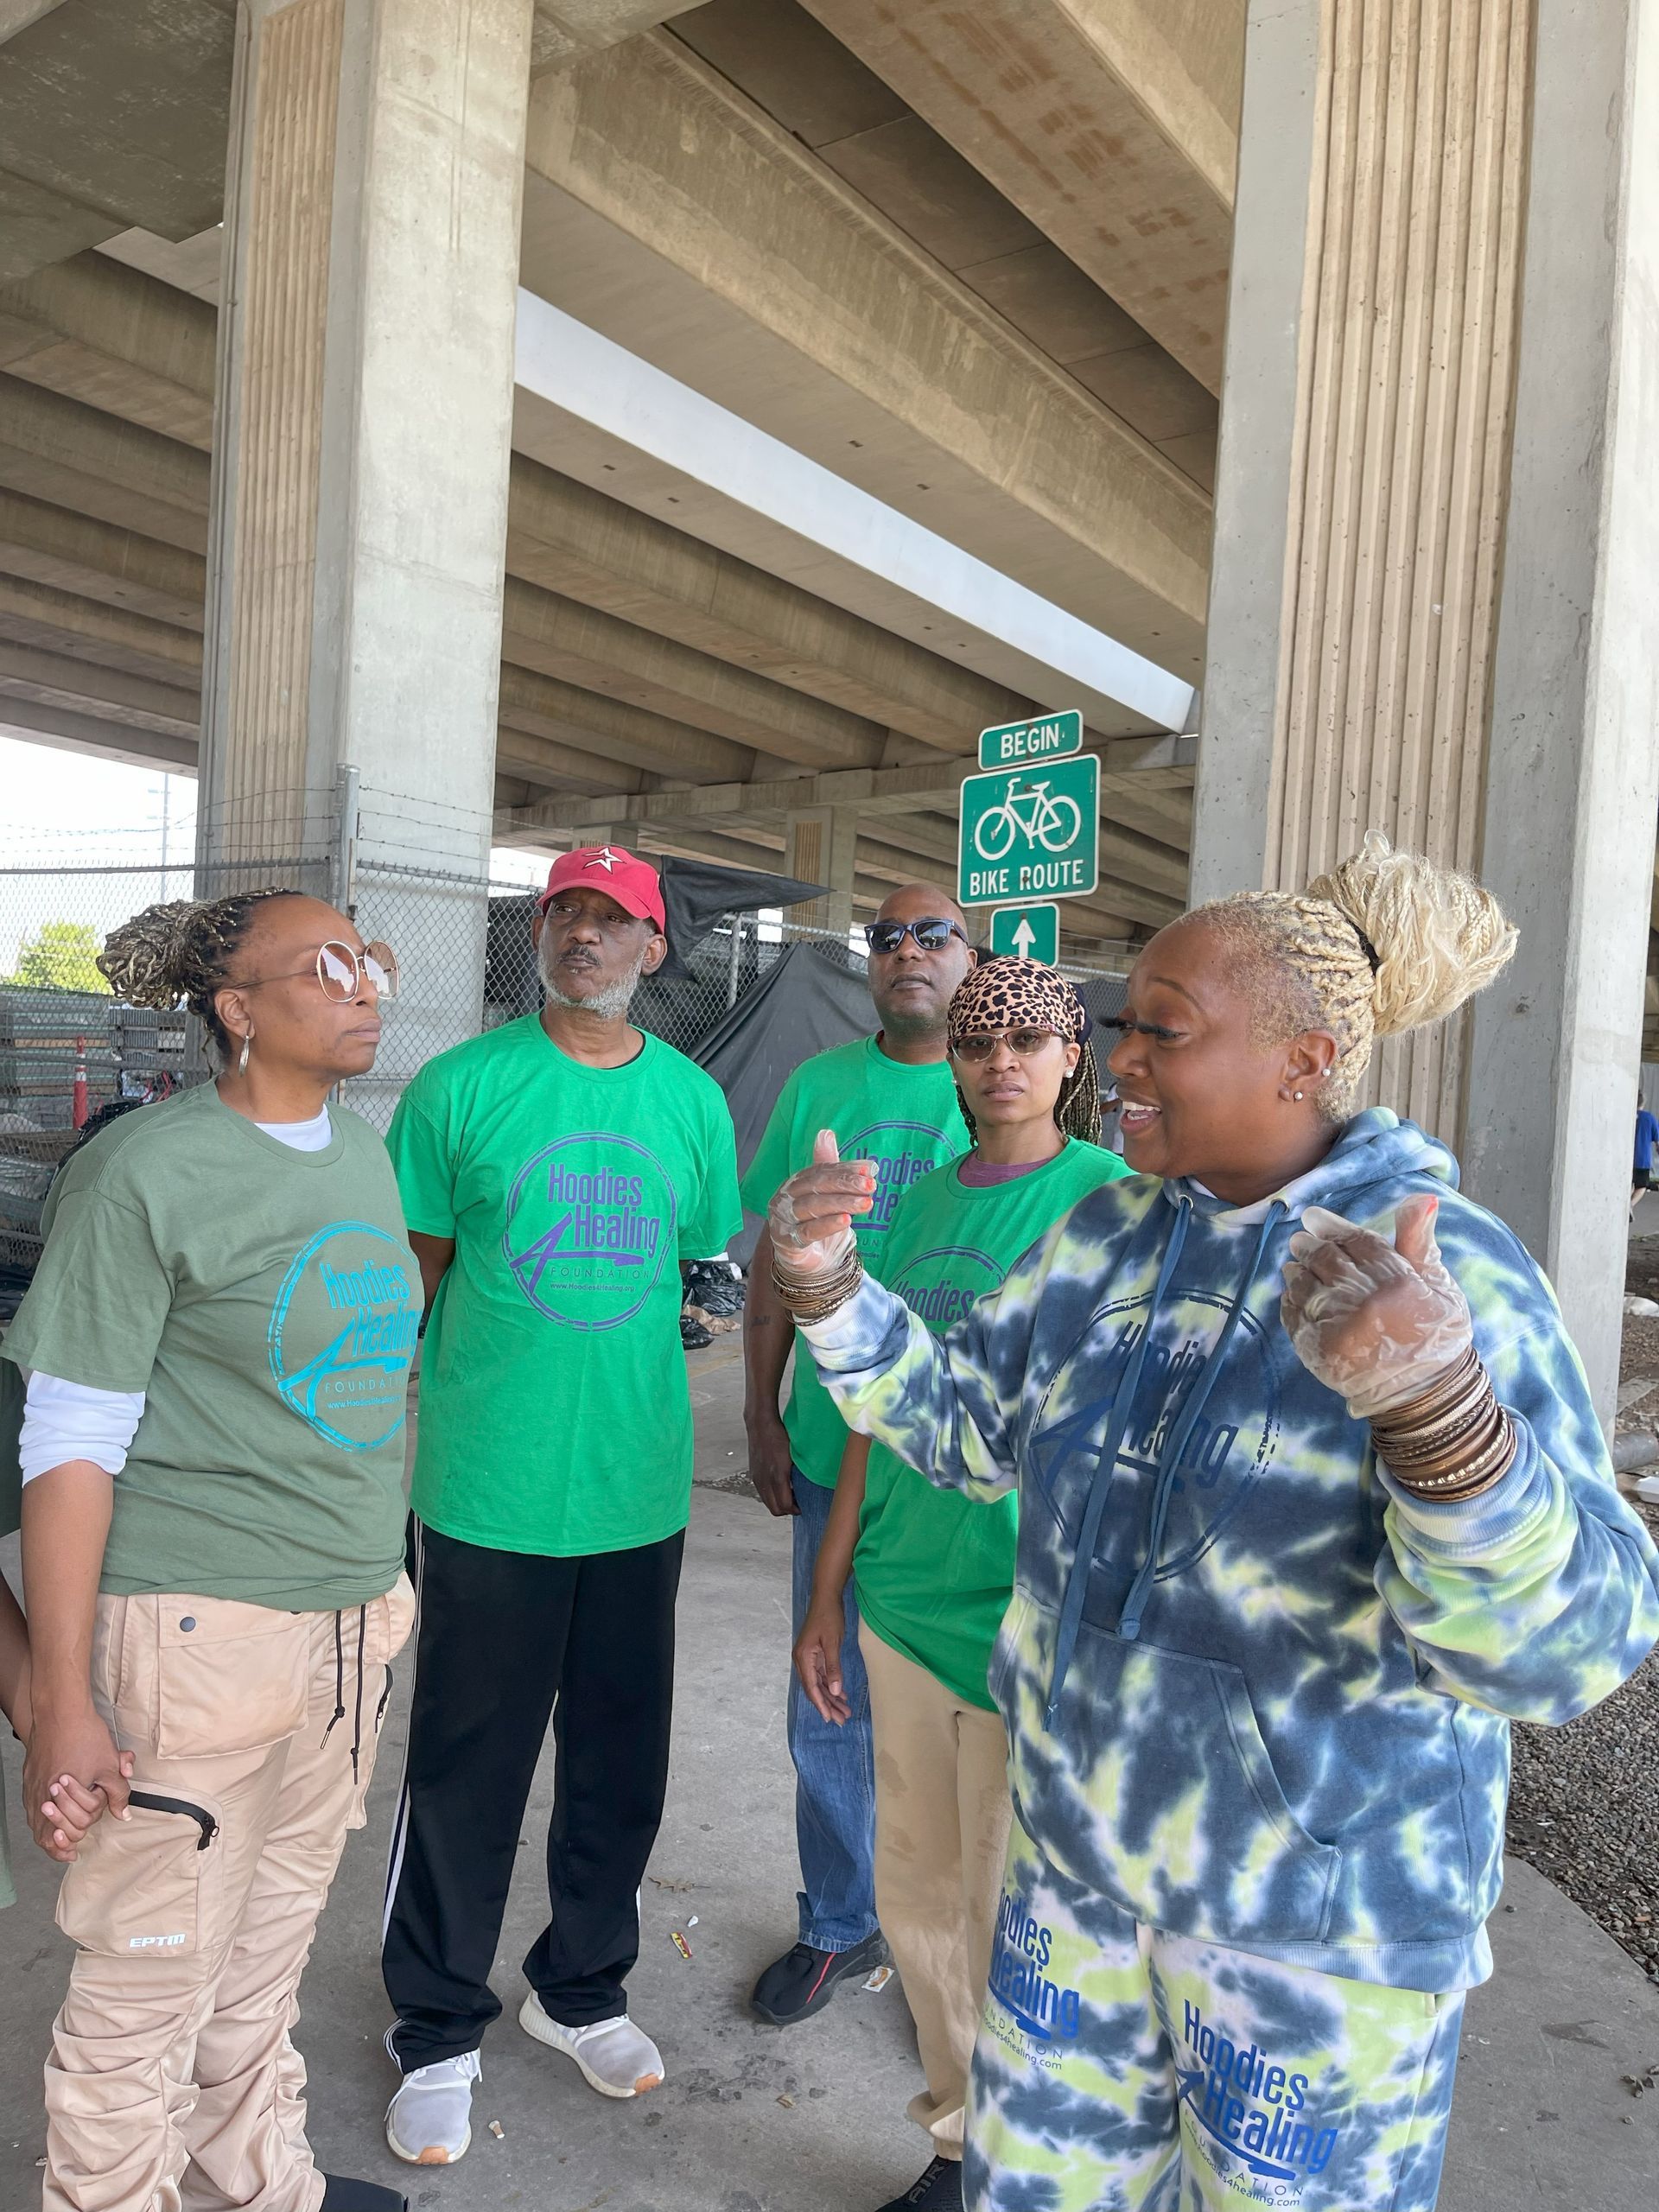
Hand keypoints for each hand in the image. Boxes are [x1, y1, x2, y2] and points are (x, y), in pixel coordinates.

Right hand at [25, 1706, 132, 1863]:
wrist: (61, 1711)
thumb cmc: (85, 1736)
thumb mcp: (110, 1765)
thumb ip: (118, 1793)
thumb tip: (123, 1814)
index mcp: (62, 1797)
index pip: (64, 1832)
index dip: (73, 1840)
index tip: (76, 1849)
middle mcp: (41, 1795)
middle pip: (45, 1832)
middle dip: (60, 1839)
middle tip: (70, 1844)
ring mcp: (32, 1786)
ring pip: (34, 1821)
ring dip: (48, 1831)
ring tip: (59, 1837)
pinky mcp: (29, 1776)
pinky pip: (30, 1805)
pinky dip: (39, 1816)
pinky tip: (49, 1814)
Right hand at [746, 1411, 798, 1517]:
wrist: (760, 1424)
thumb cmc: (779, 1436)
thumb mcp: (795, 1455)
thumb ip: (799, 1473)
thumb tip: (806, 1485)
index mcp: (778, 1475)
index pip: (785, 1505)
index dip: (795, 1510)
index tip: (802, 1507)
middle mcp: (765, 1480)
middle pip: (775, 1509)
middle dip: (787, 1510)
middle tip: (796, 1504)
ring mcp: (758, 1478)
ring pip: (767, 1502)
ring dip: (777, 1503)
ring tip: (788, 1495)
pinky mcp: (753, 1475)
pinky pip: (762, 1493)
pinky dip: (770, 1495)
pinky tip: (778, 1487)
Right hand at [768, 1131, 874, 1278]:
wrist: (808, 1261)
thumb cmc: (817, 1223)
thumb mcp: (827, 1195)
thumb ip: (831, 1168)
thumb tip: (826, 1133)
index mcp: (796, 1181)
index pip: (822, 1171)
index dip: (846, 1169)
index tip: (870, 1169)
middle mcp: (785, 1196)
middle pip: (817, 1185)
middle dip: (846, 1184)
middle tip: (872, 1185)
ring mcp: (782, 1219)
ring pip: (814, 1207)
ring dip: (842, 1203)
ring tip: (866, 1203)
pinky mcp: (785, 1240)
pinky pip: (808, 1231)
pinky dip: (828, 1225)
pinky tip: (846, 1220)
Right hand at [794, 1596, 849, 1724]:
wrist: (826, 1597)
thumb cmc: (828, 1617)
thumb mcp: (832, 1642)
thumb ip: (833, 1667)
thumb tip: (835, 1691)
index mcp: (803, 1658)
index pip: (811, 1687)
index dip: (821, 1704)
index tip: (829, 1718)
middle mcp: (803, 1660)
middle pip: (815, 1688)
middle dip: (828, 1705)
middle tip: (841, 1720)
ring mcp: (809, 1658)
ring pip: (819, 1684)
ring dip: (831, 1698)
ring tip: (845, 1712)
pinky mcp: (816, 1654)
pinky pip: (823, 1675)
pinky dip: (832, 1685)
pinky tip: (842, 1695)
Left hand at [1281, 1197, 1472, 1418]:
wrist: (1425, 1395)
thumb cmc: (1436, 1334)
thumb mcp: (1439, 1286)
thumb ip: (1420, 1242)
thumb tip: (1422, 1197)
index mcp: (1399, 1284)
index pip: (1358, 1244)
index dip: (1335, 1229)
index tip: (1315, 1219)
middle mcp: (1366, 1304)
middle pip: (1329, 1263)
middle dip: (1311, 1248)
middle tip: (1300, 1240)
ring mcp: (1341, 1330)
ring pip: (1308, 1288)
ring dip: (1297, 1273)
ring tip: (1293, 1265)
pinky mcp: (1322, 1354)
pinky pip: (1296, 1319)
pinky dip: (1290, 1303)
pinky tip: (1292, 1294)